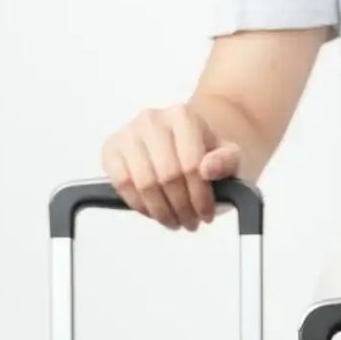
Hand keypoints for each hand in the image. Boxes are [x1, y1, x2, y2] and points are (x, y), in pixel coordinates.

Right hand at [101, 105, 242, 229]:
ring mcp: (129, 132)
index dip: (199, 198)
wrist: (182, 139)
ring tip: (173, 220)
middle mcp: (152, 119)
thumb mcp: (228, 155)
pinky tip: (152, 211)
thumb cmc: (205, 151)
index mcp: (183, 116)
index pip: (190, 166)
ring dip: (161, 211)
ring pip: (144, 182)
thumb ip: (226, 161)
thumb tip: (208, 169)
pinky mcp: (112, 149)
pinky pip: (121, 183)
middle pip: (167, 177)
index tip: (206, 215)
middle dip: (181, 208)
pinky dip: (138, 204)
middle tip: (190, 222)